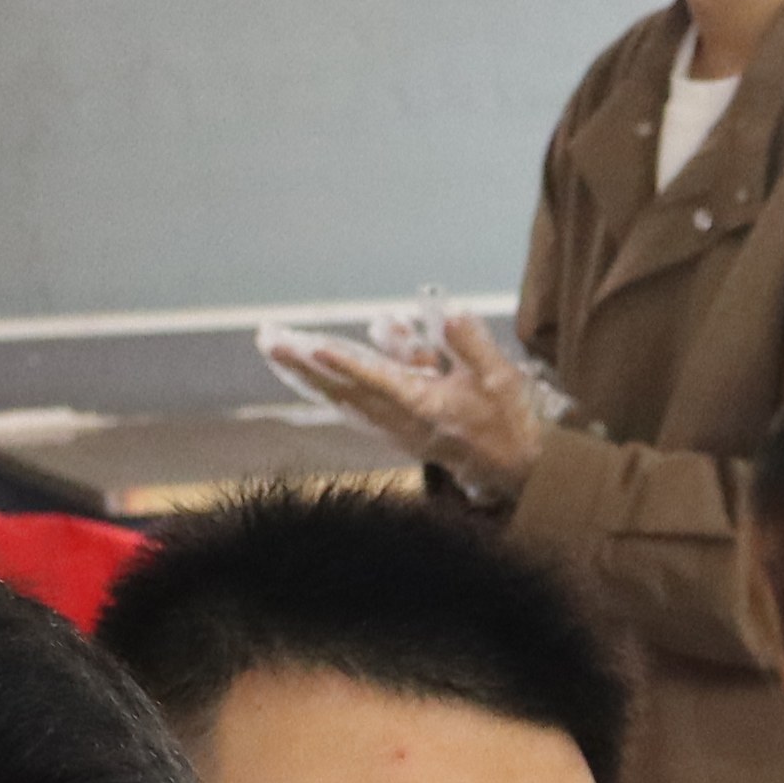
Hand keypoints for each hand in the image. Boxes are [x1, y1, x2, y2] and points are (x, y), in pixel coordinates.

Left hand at [282, 314, 549, 504]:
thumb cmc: (507, 419)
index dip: (347, 364)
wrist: (513, 469)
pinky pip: (349, 407)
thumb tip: (448, 313)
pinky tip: (303, 374)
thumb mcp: (500, 377)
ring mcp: (393, 430)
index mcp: (426, 407)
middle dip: (305, 364)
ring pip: (339, 399)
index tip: (316, 347)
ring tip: (275, 349)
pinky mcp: (393, 432)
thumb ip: (470, 344)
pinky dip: (324, 388)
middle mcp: (401, 422)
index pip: (378, 382)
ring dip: (306, 374)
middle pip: (343, 390)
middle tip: (271, 339)